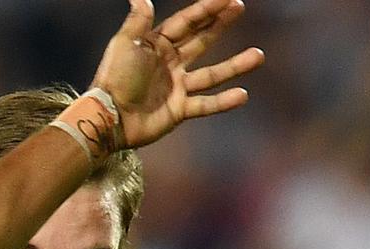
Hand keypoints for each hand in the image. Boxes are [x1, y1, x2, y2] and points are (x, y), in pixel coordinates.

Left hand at [93, 0, 264, 148]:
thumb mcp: (125, 43)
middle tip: (239, 7)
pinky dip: (224, 101)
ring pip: (211, 74)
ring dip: (234, 65)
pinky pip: (206, 105)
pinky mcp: (179, 111)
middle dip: (220, 24)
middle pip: (201, 41)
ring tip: (258, 56)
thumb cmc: (115, 77)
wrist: (110, 117)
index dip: (205, 9)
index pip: (186, 22)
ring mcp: (176, 88)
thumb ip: (138, 20)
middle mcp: (169, 64)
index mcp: (156, 45)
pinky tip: (243, 94)